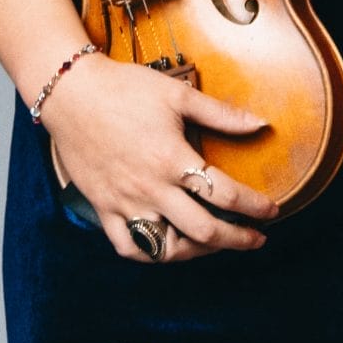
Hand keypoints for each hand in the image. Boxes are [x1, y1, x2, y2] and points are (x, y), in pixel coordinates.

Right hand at [37, 55, 278, 261]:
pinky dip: (152, 253)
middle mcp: (150, 188)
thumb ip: (222, 114)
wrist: (70, 93)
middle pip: (202, 230)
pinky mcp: (103, 208)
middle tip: (257, 239)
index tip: (272, 212)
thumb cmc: (125, 89)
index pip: (225, 195)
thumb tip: (262, 123)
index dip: (255, 207)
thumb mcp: (179, 95)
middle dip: (237, 239)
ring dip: (198, 252)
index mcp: (173, 160)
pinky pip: (128, 246)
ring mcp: (124, 202)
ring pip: (165, 248)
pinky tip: (170, 245)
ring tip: (217, 244)